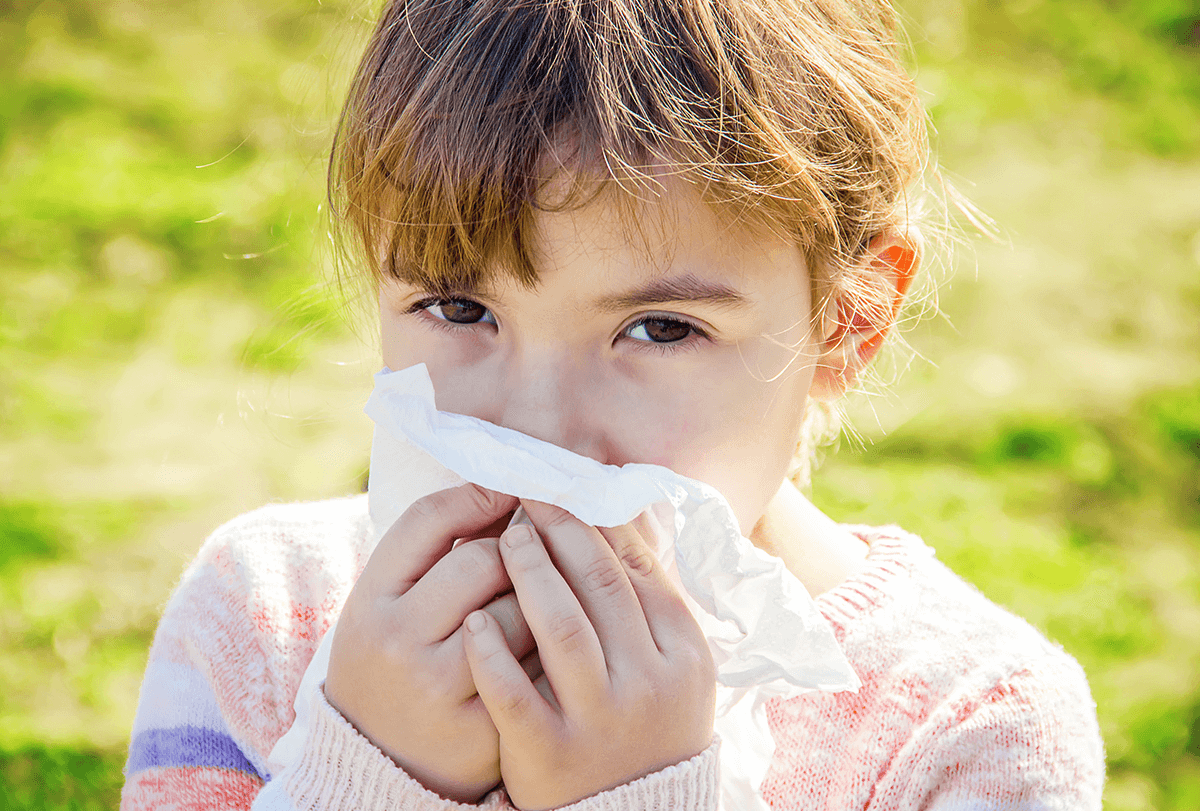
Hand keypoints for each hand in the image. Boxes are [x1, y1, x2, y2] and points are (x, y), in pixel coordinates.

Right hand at [325, 485, 537, 802]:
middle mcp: (397, 642)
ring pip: (520, 609)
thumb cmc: (395, 659)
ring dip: (539, 597)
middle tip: (529, 551)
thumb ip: (434, 548)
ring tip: (537, 601)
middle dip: (516, 549)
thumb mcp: (388, 601)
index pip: (430, 519)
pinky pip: (539, 663)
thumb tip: (509, 490)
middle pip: (483, 559)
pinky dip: (551, 647)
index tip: (511, 488)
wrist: (379, 760)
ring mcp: (438, 689)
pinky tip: (550, 646)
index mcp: (370, 601)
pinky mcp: (482, 728)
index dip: (478, 494)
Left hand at [463, 501, 716, 810]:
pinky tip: (473, 621)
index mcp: (683, 654)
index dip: (599, 524)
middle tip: (528, 500)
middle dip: (561, 534)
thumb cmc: (646, 721)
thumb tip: (624, 511)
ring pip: (562, 629)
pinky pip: (515, 692)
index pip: (639, 570)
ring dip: (530, 575)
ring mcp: (601, 719)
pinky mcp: (551, 752)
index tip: (567, 492)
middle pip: (600, 587)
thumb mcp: (671, 663)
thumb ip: (651, 596)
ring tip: (505, 540)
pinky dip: (493, 652)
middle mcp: (647, 683)